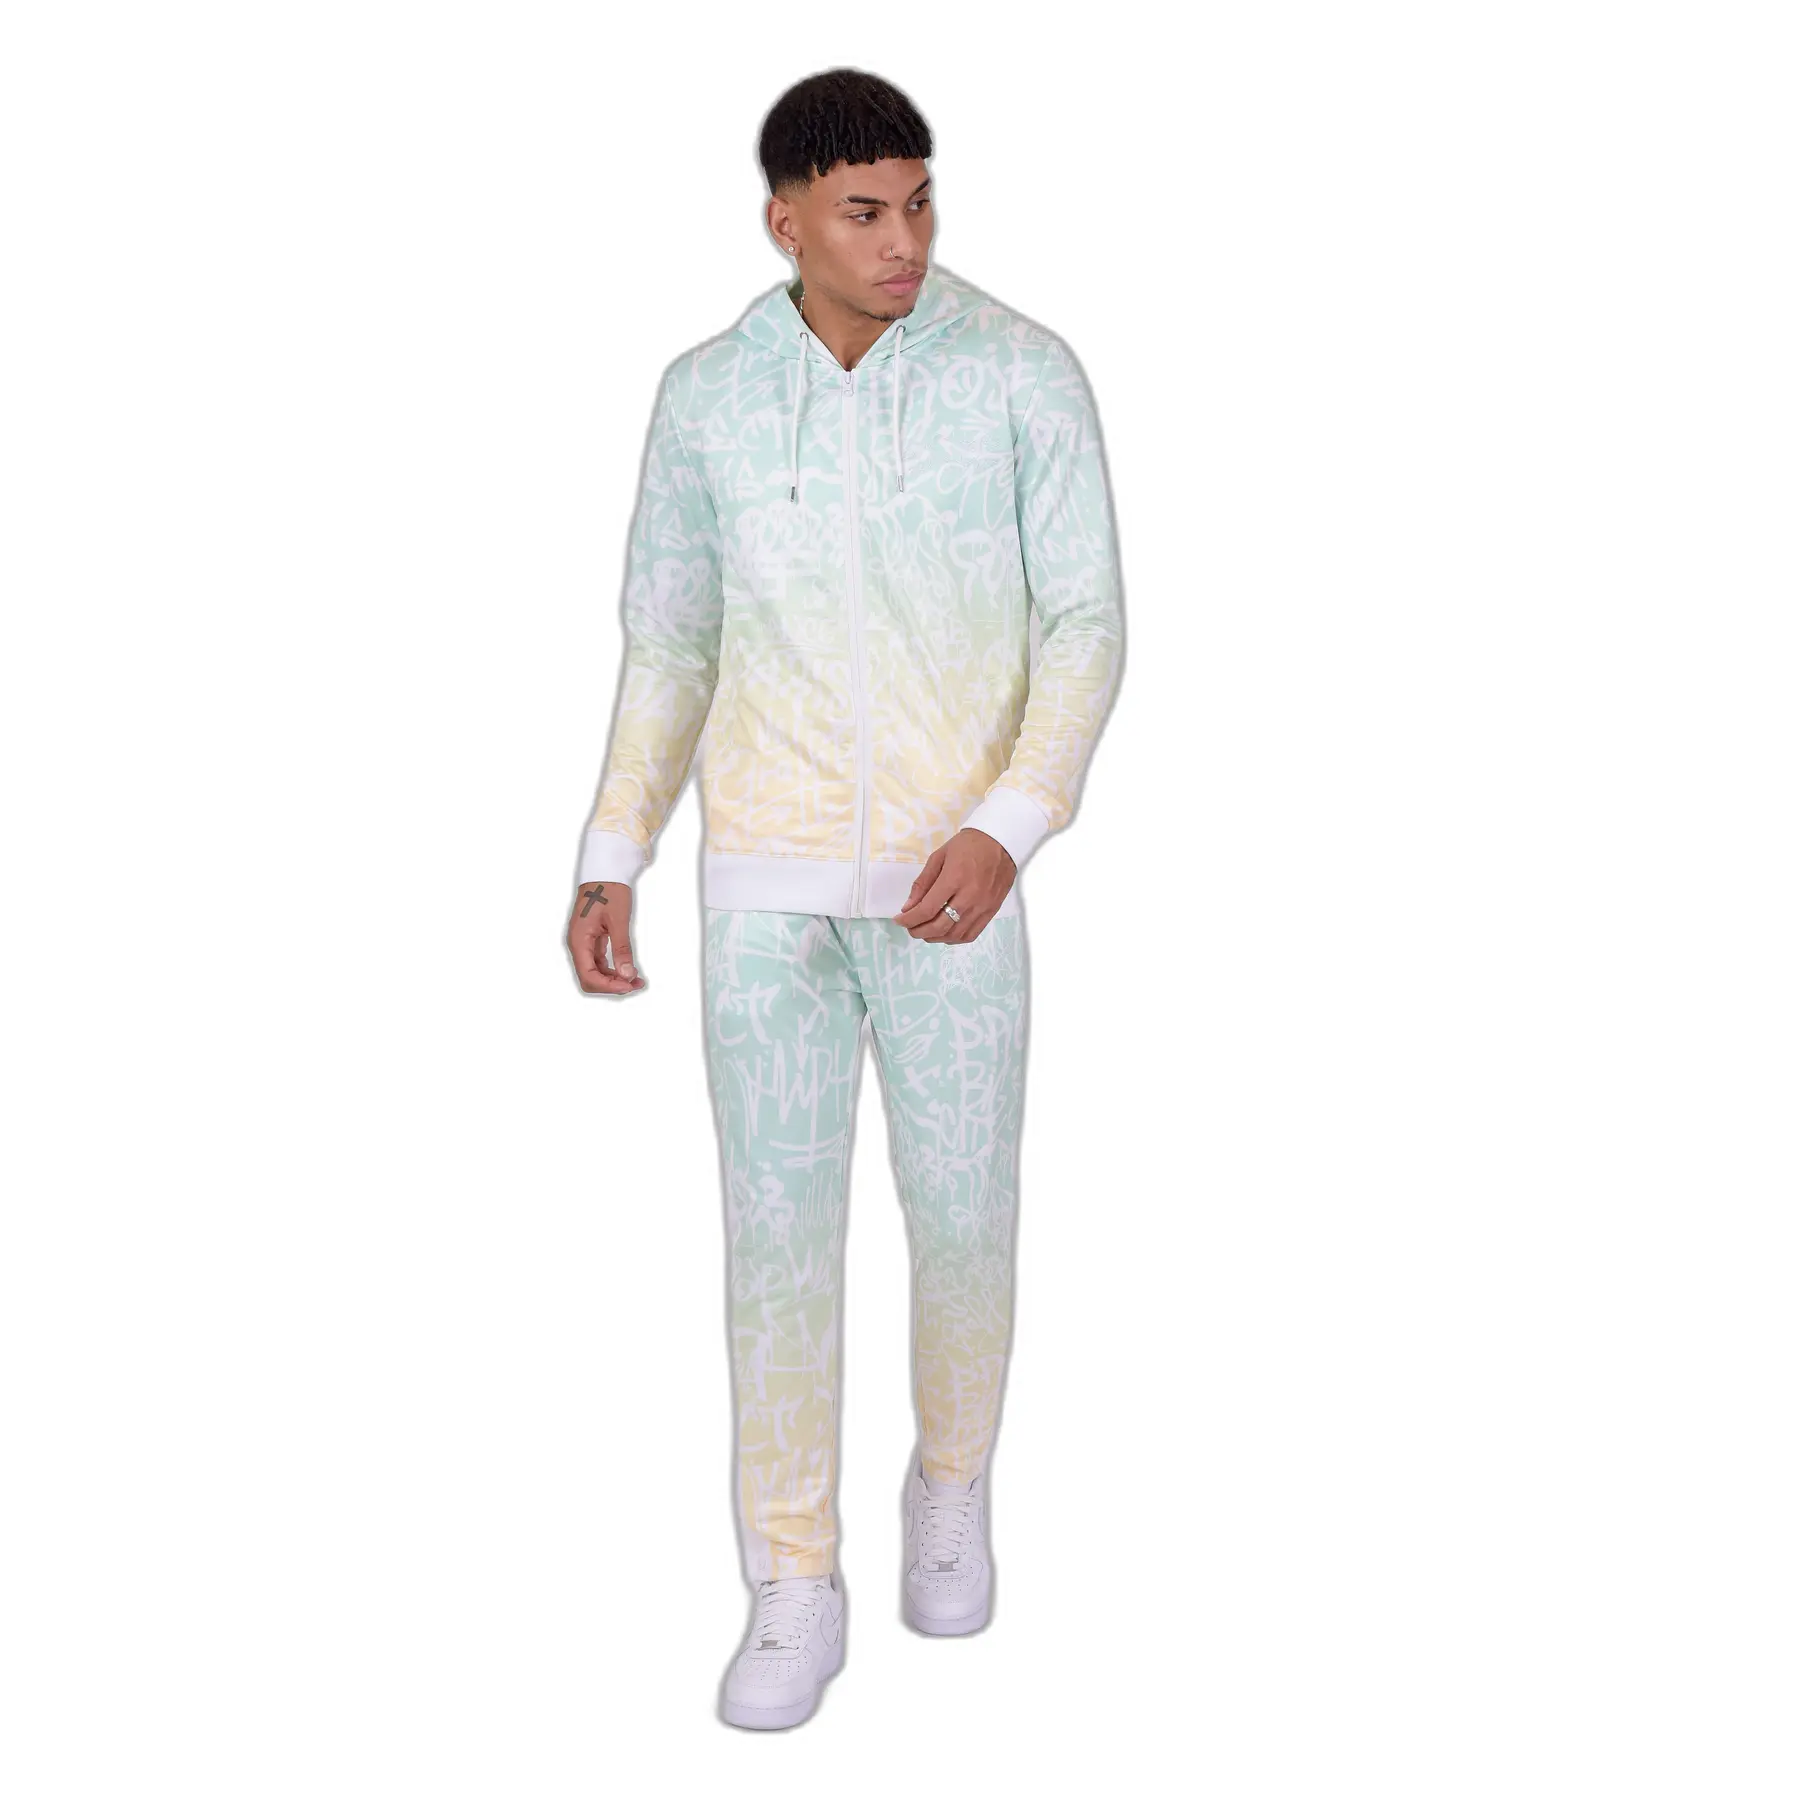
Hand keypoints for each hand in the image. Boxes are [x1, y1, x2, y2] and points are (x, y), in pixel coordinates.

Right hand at [568, 879, 647, 994]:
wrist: (605, 871)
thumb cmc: (609, 890)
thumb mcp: (619, 920)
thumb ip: (622, 949)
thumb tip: (627, 975)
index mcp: (579, 940)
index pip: (588, 976)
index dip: (608, 986)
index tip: (629, 986)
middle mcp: (577, 944)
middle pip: (590, 978)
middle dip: (612, 985)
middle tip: (636, 984)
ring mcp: (584, 943)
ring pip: (595, 972)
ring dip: (614, 979)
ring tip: (637, 980)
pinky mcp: (591, 940)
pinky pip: (600, 962)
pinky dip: (613, 969)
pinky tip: (629, 970)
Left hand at [891, 828, 1015, 941]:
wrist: (1002, 842)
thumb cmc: (969, 845)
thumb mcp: (939, 857)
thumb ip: (922, 883)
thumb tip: (908, 907)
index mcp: (953, 879)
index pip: (927, 909)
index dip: (908, 919)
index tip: (899, 919)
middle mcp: (969, 897)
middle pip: (939, 927)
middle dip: (918, 931)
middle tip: (909, 927)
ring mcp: (982, 907)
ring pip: (954, 935)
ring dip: (934, 937)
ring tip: (924, 931)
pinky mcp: (991, 912)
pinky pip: (970, 935)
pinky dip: (953, 939)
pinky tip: (944, 933)